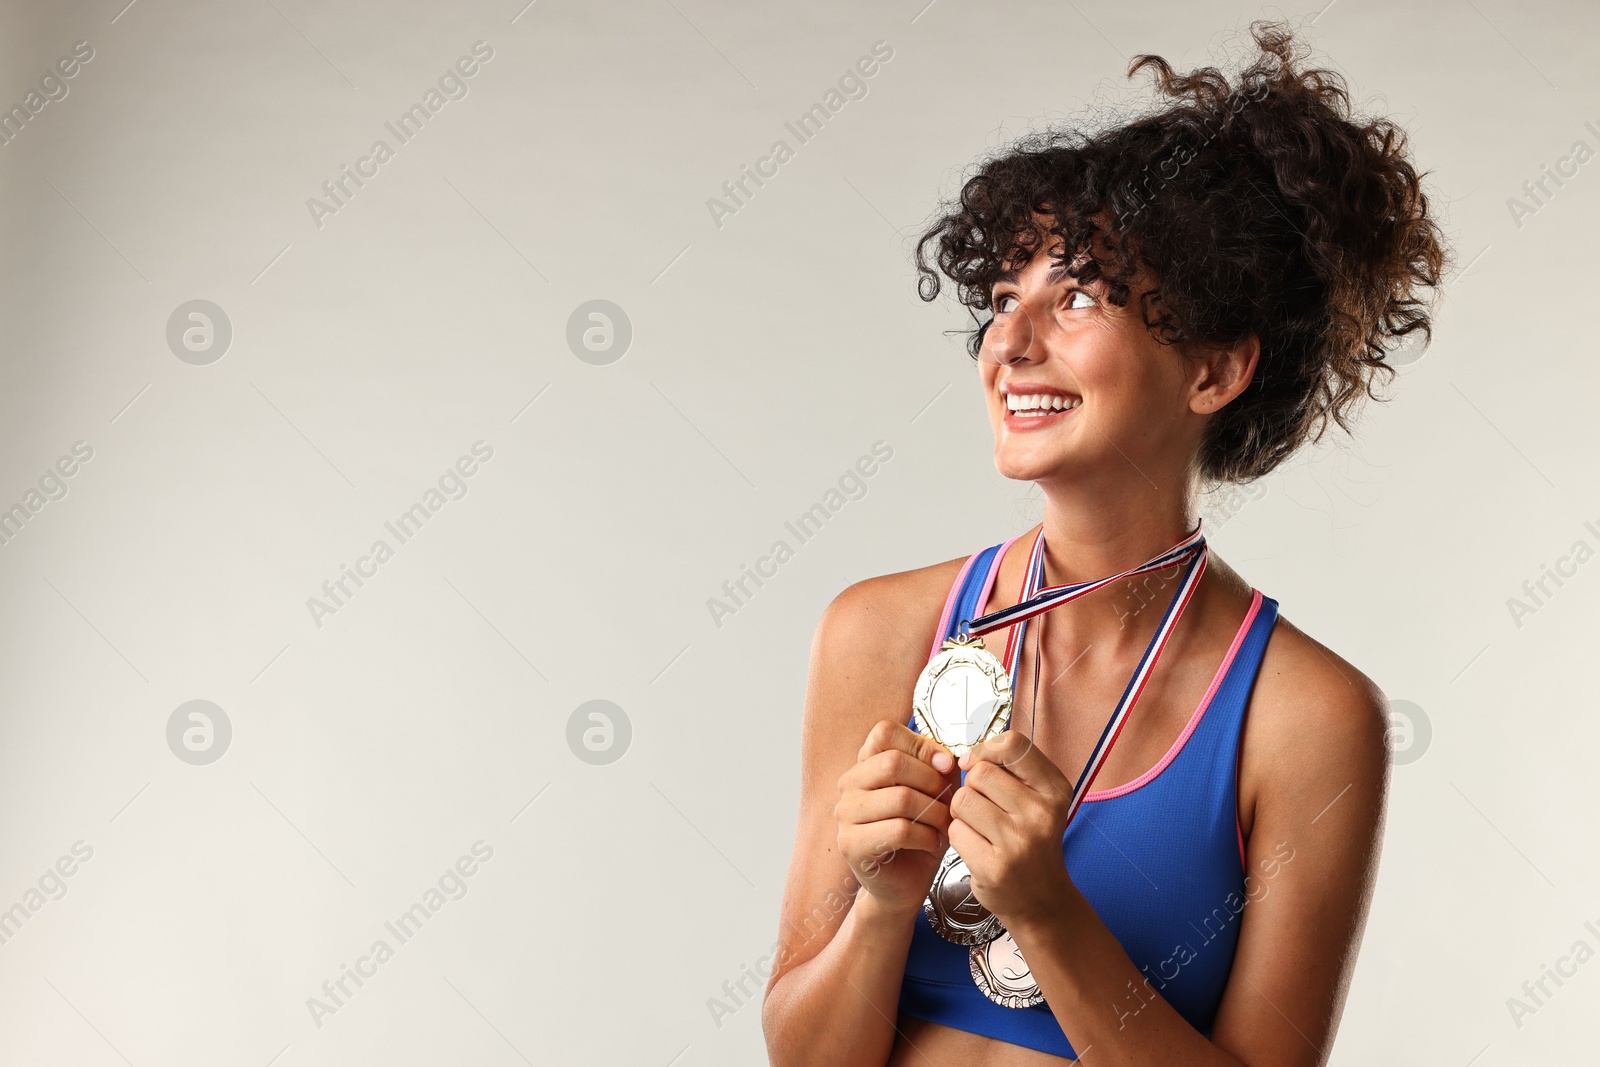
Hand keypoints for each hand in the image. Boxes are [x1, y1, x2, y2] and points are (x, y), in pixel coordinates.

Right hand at [835, 720, 960, 914]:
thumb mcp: (934, 794)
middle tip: (949, 801)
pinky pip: (898, 830)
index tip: (946, 764)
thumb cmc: (918, 837)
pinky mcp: (852, 844)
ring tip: (944, 825)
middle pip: (893, 762)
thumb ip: (939, 768)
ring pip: (900, 798)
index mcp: (866, 764)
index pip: (885, 732)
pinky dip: (925, 836)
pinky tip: (932, 842)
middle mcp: (849, 785)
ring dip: (934, 812)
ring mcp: (845, 815)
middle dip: (932, 781)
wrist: (903, 885)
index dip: (921, 744)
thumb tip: (945, 757)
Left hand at [949, 731, 1075, 929]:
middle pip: (979, 772)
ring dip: (962, 812)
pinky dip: (959, 836)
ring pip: (962, 800)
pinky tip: (978, 848)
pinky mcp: (994, 867)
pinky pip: (955, 830)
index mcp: (1055, 790)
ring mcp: (1018, 842)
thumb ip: (1010, 769)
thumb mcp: (1039, 799)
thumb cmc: (1032, 841)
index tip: (980, 766)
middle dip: (972, 786)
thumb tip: (966, 757)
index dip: (986, 750)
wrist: (1042, 900)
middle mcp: (1041, 813)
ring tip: (980, 828)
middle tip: (985, 808)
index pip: (1012, 744)